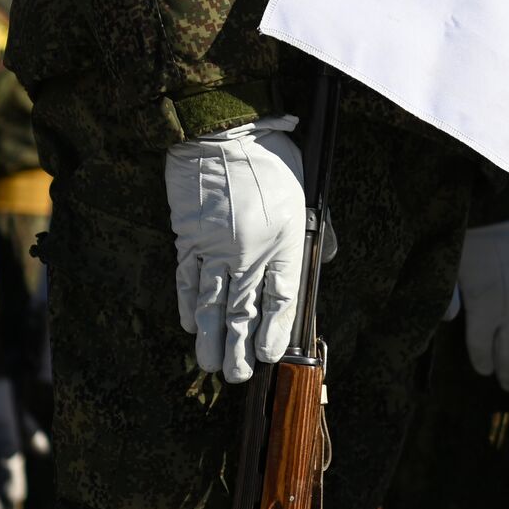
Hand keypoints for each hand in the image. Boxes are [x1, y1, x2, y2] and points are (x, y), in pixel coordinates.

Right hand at [165, 115, 305, 382]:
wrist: (223, 132)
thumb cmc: (271, 159)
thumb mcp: (306, 195)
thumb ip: (314, 232)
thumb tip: (322, 261)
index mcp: (285, 241)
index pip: (282, 300)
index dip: (274, 332)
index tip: (268, 356)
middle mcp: (251, 253)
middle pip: (244, 313)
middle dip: (240, 349)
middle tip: (237, 376)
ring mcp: (215, 249)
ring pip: (212, 305)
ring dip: (212, 339)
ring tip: (211, 364)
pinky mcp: (188, 239)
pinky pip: (186, 281)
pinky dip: (188, 306)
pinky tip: (190, 325)